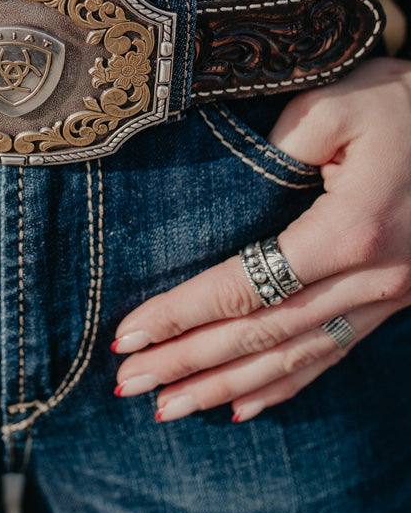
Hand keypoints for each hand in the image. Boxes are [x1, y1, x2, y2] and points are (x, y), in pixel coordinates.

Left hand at [112, 57, 410, 421]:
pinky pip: (332, 354)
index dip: (182, 316)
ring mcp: (388, 296)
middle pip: (262, 335)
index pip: (244, 288)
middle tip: (129, 383)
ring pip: (295, 357)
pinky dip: (284, 386)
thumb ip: (278, 148)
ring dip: (227, 387)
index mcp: (349, 232)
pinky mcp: (396, 298)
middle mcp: (371, 278)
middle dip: (189, 363)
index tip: (128, 336)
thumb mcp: (334, 105)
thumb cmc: (400, 103)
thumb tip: (227, 191)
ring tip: (169, 409)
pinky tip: (243, 408)